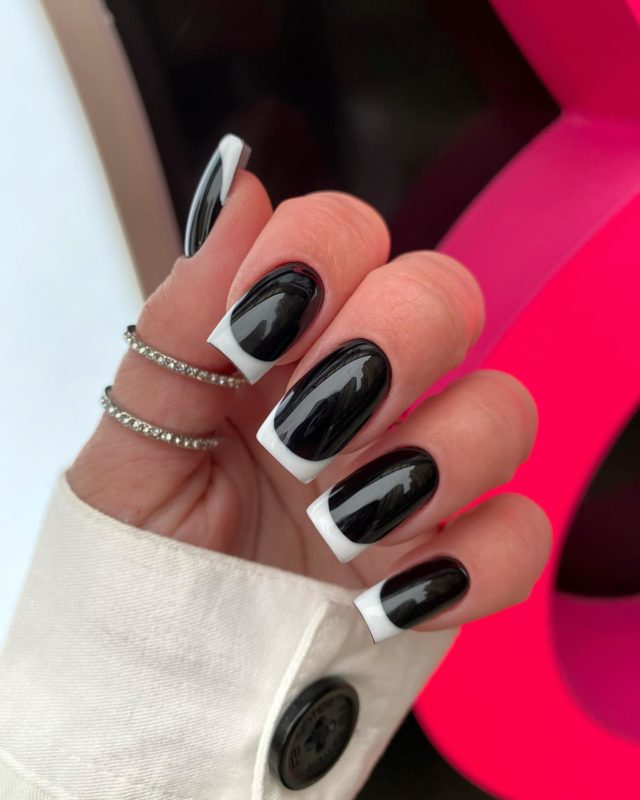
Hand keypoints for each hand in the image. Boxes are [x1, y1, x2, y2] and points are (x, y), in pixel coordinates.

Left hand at [68, 169, 549, 638]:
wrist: (167, 664)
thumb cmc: (146, 543)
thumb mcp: (136, 433)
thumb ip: (182, 316)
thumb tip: (237, 184)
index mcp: (287, 343)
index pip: (346, 232)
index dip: (316, 257)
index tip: (253, 334)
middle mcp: (366, 390)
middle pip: (445, 295)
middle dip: (386, 347)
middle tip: (303, 428)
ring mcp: (419, 472)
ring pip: (503, 409)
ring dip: (426, 460)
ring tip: (333, 523)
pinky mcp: (453, 556)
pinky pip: (519, 535)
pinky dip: (468, 564)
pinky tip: (385, 596)